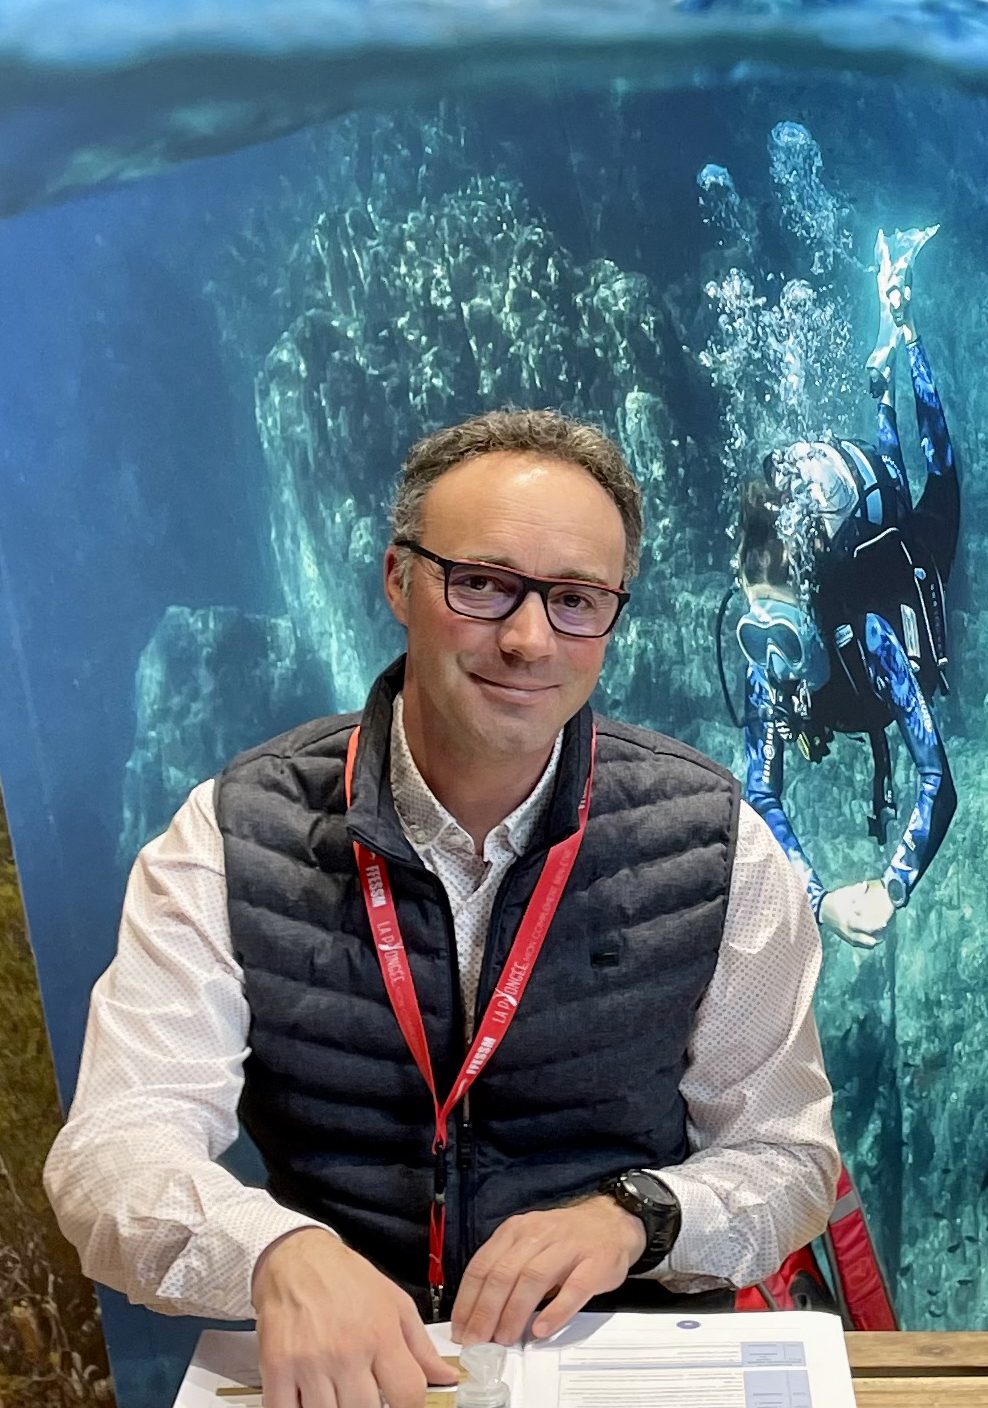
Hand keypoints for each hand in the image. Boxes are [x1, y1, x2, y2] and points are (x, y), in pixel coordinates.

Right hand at [252, 1228, 457, 1407]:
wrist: (296, 1259)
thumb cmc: (347, 1280)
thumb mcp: (395, 1303)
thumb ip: (421, 1347)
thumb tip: (447, 1378)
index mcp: (380, 1333)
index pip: (408, 1395)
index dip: (410, 1407)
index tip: (400, 1402)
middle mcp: (346, 1350)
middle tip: (363, 1391)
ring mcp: (310, 1362)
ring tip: (337, 1389)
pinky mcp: (277, 1368)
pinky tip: (308, 1396)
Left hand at [450, 1196, 645, 1347]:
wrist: (611, 1222)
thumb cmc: (563, 1241)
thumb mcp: (528, 1245)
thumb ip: (505, 1271)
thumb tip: (476, 1315)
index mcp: (515, 1232)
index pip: (482, 1266)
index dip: (468, 1300)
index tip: (460, 1330)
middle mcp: (537, 1234)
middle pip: (504, 1273)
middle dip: (486, 1312)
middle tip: (477, 1342)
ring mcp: (567, 1247)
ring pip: (533, 1278)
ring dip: (515, 1312)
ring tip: (505, 1339)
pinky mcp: (595, 1263)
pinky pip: (573, 1288)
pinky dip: (555, 1310)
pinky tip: (542, 1329)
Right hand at [820, 880, 894, 948]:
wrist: (822, 909)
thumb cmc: (835, 900)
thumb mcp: (844, 893)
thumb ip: (855, 890)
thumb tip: (865, 884)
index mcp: (848, 919)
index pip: (864, 926)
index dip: (875, 926)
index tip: (885, 923)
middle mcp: (848, 930)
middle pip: (865, 939)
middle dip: (877, 937)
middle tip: (884, 933)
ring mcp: (846, 936)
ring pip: (862, 943)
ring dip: (872, 941)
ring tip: (881, 937)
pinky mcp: (845, 938)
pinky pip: (858, 943)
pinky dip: (866, 942)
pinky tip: (872, 938)